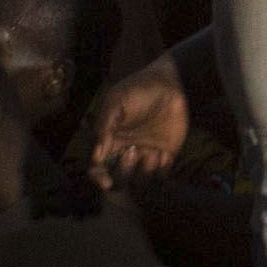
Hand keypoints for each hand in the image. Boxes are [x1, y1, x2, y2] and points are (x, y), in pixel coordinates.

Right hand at [88, 51, 192, 187]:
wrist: (170, 83)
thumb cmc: (137, 89)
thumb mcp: (116, 101)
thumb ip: (104, 127)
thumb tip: (96, 156)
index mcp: (108, 142)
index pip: (97, 168)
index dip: (98, 179)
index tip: (106, 183)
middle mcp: (124, 153)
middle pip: (118, 180)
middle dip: (123, 172)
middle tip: (133, 151)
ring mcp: (145, 156)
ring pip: (139, 181)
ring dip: (144, 172)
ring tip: (154, 152)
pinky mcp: (165, 156)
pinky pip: (161, 175)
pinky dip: (162, 170)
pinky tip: (165, 153)